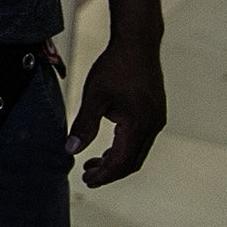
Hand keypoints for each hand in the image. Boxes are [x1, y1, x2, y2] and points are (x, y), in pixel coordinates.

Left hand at [67, 43, 166, 187]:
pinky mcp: (155, 112)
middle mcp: (153, 126)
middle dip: (109, 172)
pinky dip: (124, 148)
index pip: (121, 162)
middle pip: (132, 161)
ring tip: (92, 163)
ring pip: (137, 151)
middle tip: (87, 176)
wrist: (138, 44)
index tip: (86, 181)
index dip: (104, 175)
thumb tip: (70, 150)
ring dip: (116, 160)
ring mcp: (156, 119)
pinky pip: (140, 139)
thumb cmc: (114, 67)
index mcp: (140, 125)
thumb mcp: (94, 96)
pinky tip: (108, 146)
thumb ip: (84, 125)